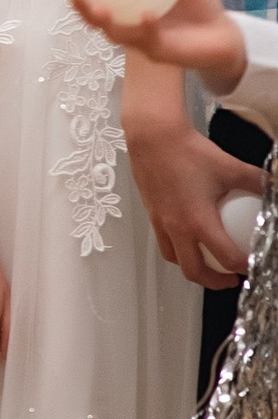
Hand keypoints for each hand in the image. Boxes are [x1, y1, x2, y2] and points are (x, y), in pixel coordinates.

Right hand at [69, 0, 247, 96]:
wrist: (226, 36)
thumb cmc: (202, 6)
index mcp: (131, 7)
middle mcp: (131, 26)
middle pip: (95, 20)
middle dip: (81, 7)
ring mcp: (143, 42)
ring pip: (116, 35)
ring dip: (103, 22)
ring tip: (100, 7)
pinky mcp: (160, 54)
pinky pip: (150, 40)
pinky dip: (147, 27)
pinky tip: (148, 14)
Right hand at [121, 105, 266, 289]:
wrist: (153, 136)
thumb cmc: (189, 151)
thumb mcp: (230, 167)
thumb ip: (257, 181)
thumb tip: (275, 188)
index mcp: (199, 221)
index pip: (227, 257)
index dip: (244, 268)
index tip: (253, 267)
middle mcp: (177, 228)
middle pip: (194, 271)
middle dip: (215, 282)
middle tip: (231, 280)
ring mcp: (161, 222)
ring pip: (174, 259)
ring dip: (192, 268)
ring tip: (207, 264)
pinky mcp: (152, 213)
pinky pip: (164, 242)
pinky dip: (178, 249)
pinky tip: (188, 236)